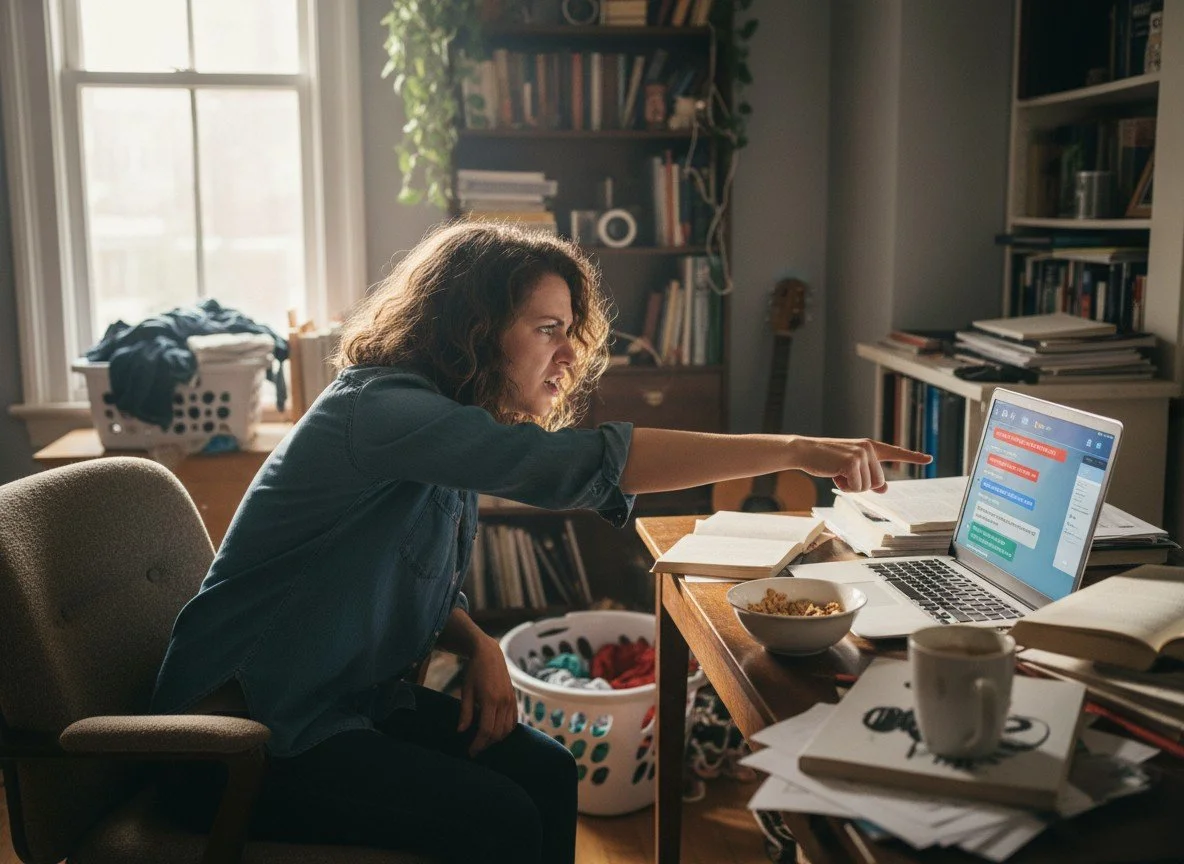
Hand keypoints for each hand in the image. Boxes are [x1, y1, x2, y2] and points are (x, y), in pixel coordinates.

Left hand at [458, 635, 517, 755]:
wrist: (489, 654)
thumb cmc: (474, 671)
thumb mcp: (466, 691)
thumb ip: (465, 712)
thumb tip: (461, 731)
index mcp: (490, 700)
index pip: (486, 730)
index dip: (478, 744)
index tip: (470, 752)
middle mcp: (503, 702)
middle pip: (497, 733)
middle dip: (486, 744)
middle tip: (475, 749)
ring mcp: (511, 700)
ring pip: (507, 729)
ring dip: (496, 739)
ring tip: (484, 741)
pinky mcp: (514, 699)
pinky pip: (513, 721)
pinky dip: (506, 730)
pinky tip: (496, 733)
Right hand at [787, 437, 930, 492]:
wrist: (805, 451)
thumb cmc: (826, 459)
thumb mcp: (849, 467)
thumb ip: (869, 475)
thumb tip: (884, 488)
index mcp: (870, 446)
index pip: (895, 452)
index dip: (913, 457)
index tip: (929, 458)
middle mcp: (869, 448)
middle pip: (878, 481)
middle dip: (861, 484)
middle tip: (842, 474)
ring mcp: (861, 454)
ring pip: (868, 486)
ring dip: (852, 486)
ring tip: (837, 472)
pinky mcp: (852, 462)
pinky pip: (857, 487)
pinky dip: (845, 486)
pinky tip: (834, 474)